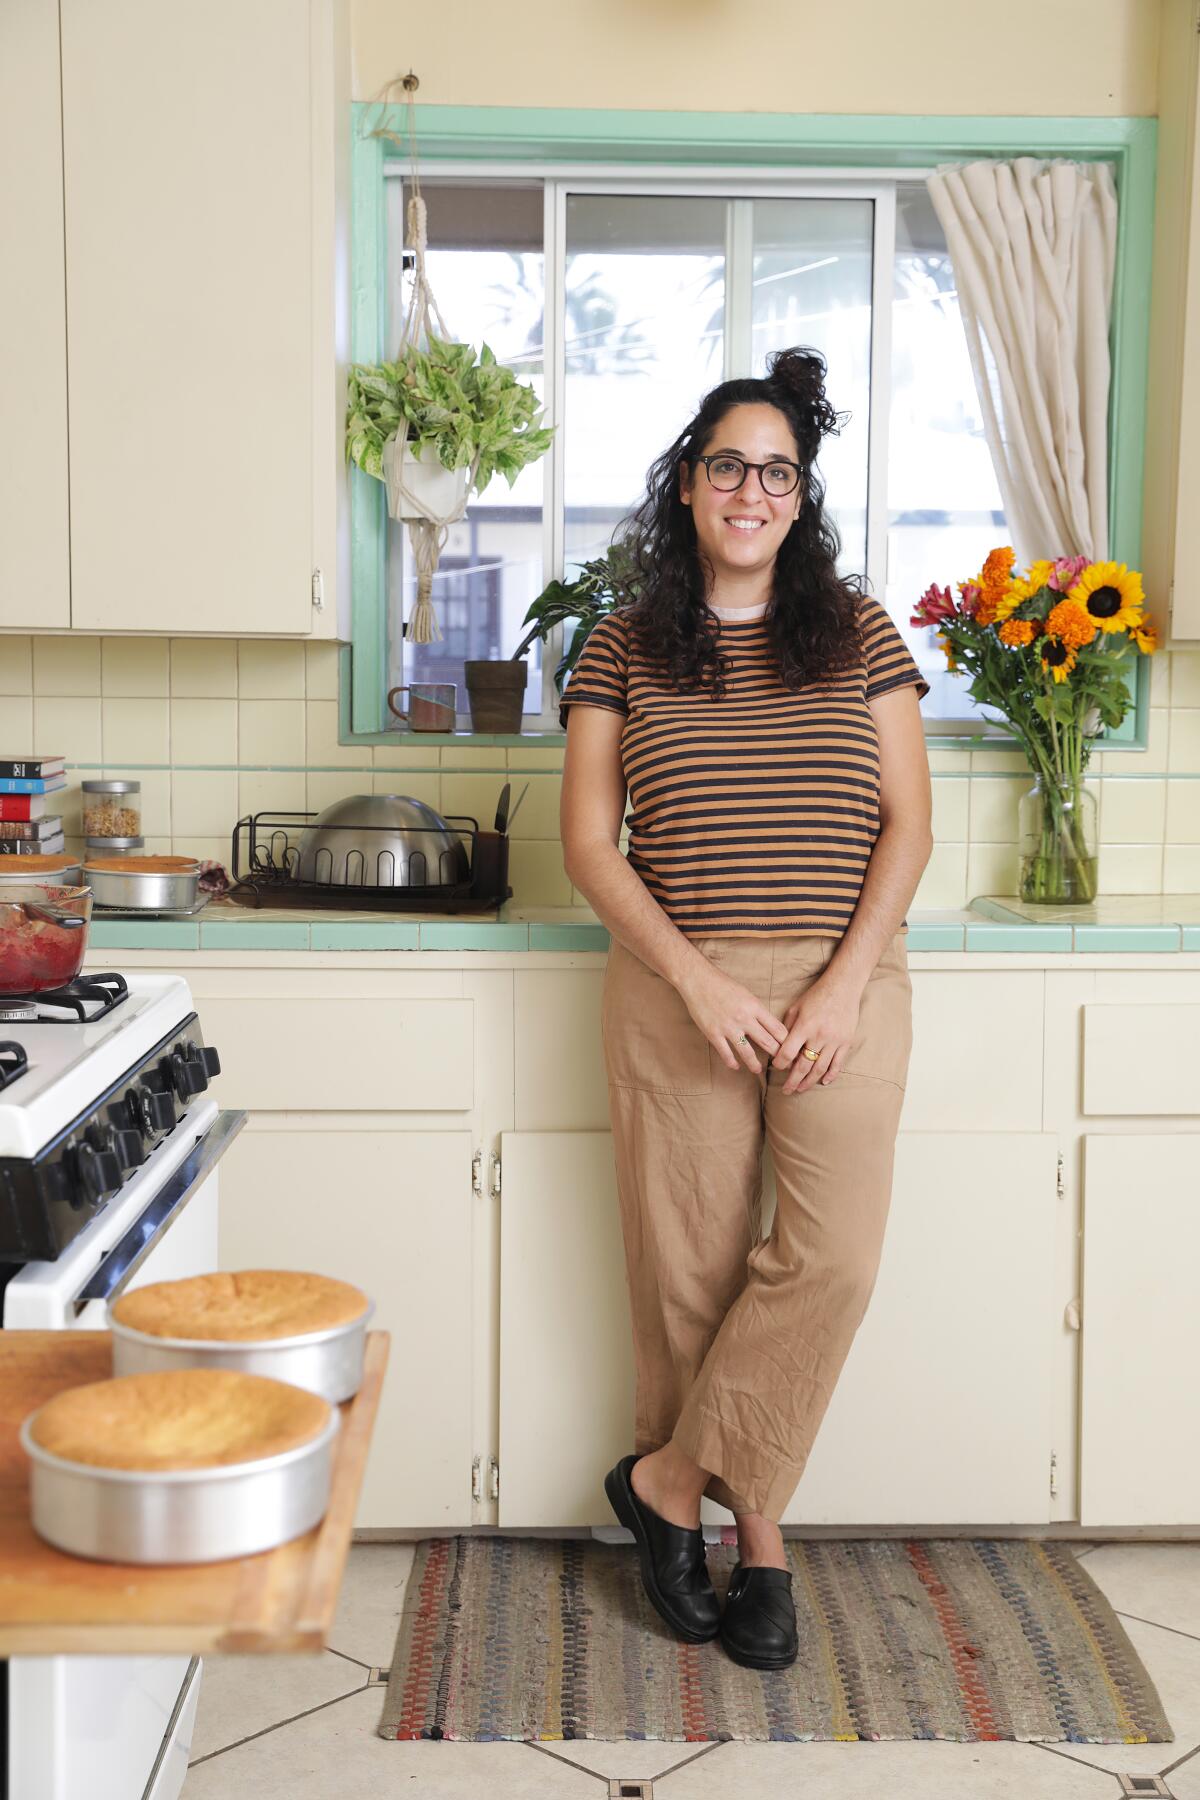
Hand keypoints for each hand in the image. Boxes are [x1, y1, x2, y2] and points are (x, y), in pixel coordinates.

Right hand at [677, 961, 789, 1075]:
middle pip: (767, 1042)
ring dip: (755, 1065)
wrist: (698, 980)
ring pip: (747, 1053)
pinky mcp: (714, 1034)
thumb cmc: (722, 984)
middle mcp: (744, 1019)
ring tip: (758, 1070)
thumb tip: (768, 1025)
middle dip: (777, 1056)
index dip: (787, 1042)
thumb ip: (757, 1010)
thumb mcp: (746, 994)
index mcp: (754, 1007)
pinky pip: (726, 1054)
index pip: (777, 1029)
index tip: (790, 1049)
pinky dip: (732, 1062)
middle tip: (782, 1064)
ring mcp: (728, 1028)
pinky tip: (736, 1066)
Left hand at [771, 973, 864, 1092]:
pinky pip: (838, 1064)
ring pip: (820, 1068)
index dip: (780, 1063)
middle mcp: (819, 1036)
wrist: (843, 986)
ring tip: (800, 1089)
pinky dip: (830, 1075)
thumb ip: (787, 1027)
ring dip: (809, 1081)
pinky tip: (823, 1082)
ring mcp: (834, 1041)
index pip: (788, 1052)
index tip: (776, 1068)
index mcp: (804, 1026)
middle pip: (803, 1066)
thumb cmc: (816, 995)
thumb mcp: (796, 1007)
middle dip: (793, 1080)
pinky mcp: (846, 1042)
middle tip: (786, 1090)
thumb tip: (778, 1046)